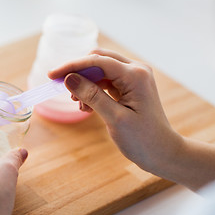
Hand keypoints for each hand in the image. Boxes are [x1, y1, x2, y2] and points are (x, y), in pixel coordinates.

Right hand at [49, 49, 179, 171]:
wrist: (162, 153)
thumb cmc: (143, 139)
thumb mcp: (115, 118)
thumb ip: (92, 95)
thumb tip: (69, 79)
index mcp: (135, 75)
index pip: (97, 61)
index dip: (72, 66)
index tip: (52, 75)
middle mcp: (136, 70)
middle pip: (98, 60)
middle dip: (78, 73)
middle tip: (64, 91)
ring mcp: (133, 78)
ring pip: (100, 71)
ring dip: (85, 84)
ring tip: (80, 106)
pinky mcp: (129, 87)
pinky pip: (105, 82)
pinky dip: (93, 91)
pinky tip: (88, 108)